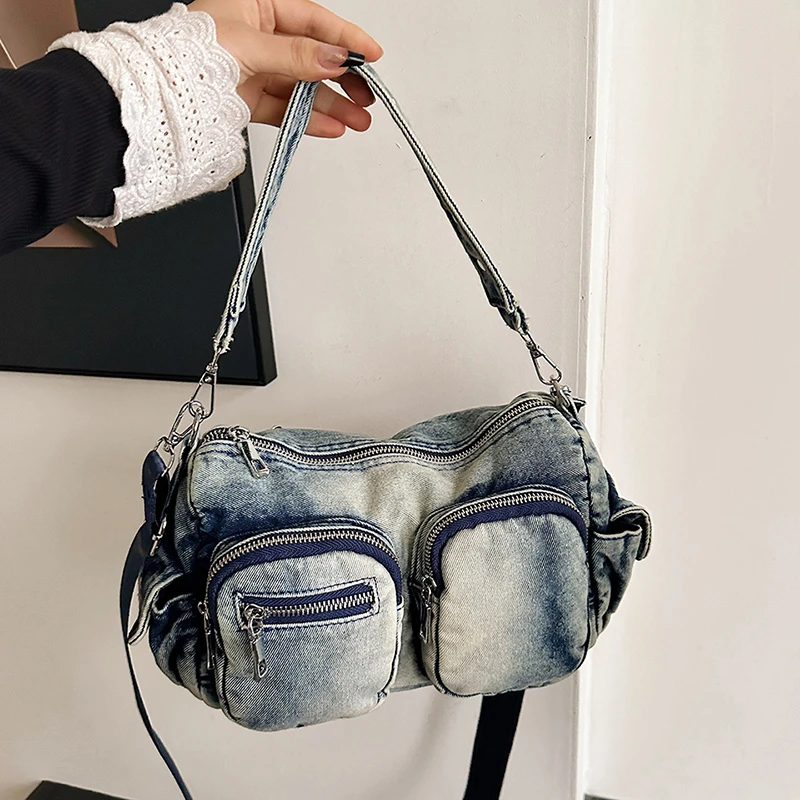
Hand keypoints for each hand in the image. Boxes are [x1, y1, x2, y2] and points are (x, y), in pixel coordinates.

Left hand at [188, 0, 382, 136]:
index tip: (370, 54)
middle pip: (313, 57)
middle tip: (366, 94)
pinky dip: (310, 119)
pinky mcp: (250, 101)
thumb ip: (295, 54)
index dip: (344, 37)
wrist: (160, 98)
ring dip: (333, 105)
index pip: (311, 20)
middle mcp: (258, 38)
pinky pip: (287, 109)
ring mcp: (255, 71)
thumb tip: (333, 57)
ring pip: (304, 87)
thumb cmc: (187, 56)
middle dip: (343, 78)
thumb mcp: (248, 45)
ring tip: (357, 119)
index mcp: (255, 7)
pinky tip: (331, 126)